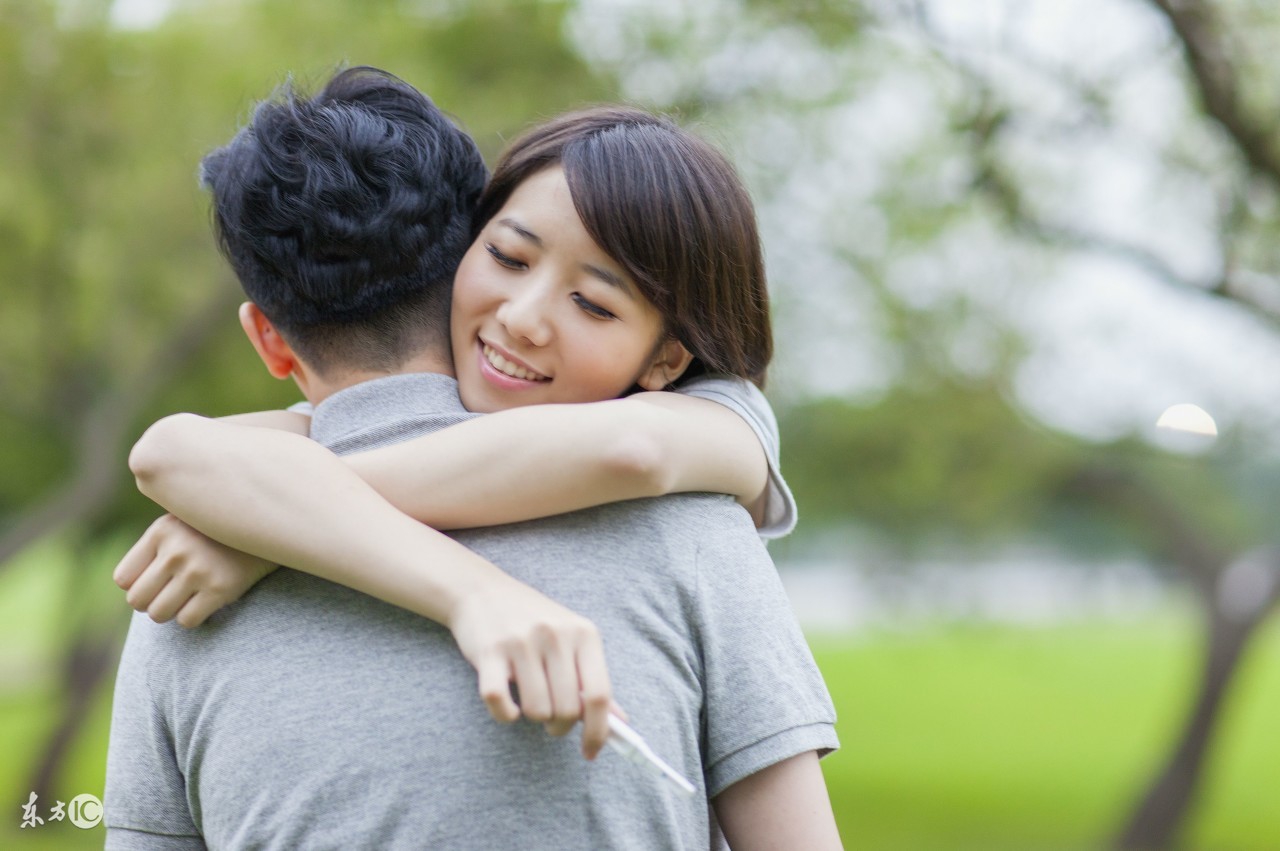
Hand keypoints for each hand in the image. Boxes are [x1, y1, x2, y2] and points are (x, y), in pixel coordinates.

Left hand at [114, 514, 277, 627]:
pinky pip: (187, 621)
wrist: (268, 529)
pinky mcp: (220, 589)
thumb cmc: (215, 533)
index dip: (137, 585)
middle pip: (137, 601)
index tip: (156, 581)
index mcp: (160, 531)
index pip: (123, 579)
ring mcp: (198, 570)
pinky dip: (194, 617)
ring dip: (171, 612)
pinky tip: (206, 601)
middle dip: (152, 602)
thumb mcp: (180, 525)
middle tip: (171, 594)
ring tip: (187, 598)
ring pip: (159, 614)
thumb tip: (127, 588)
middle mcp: (176, 550)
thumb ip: (153, 549)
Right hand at [448, 580, 616, 759]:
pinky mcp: (489, 652)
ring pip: (536, 710)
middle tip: (550, 718)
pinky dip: (505, 714)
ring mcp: (521, 642)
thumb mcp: (571, 639)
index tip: (590, 752)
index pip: (599, 695)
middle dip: (559, 726)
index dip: (598, 731)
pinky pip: (500, 702)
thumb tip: (620, 721)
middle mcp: (555, 635)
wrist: (482, 591)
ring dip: (533, 717)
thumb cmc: (533, 621)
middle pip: (567, 710)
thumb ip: (593, 679)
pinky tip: (508, 706)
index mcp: (584, 633)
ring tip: (529, 701)